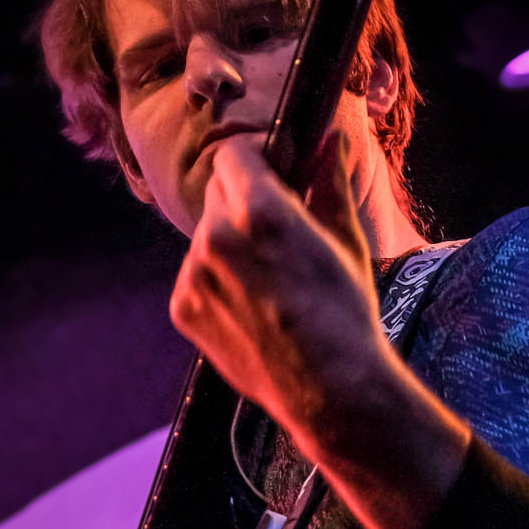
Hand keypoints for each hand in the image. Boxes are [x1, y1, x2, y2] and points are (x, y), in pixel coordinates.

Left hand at [171, 128, 385, 460]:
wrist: (326, 387)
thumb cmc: (345, 314)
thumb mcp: (345, 242)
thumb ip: (330, 184)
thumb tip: (333, 141)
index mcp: (260, 210)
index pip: (234, 154)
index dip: (255, 162)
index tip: (272, 177)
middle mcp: (217, 236)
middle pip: (217, 192)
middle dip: (242, 203)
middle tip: (276, 237)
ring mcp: (194, 275)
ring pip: (205, 236)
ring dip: (228, 245)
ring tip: (267, 285)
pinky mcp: (183, 308)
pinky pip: (196, 276)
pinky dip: (216, 283)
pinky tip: (251, 309)